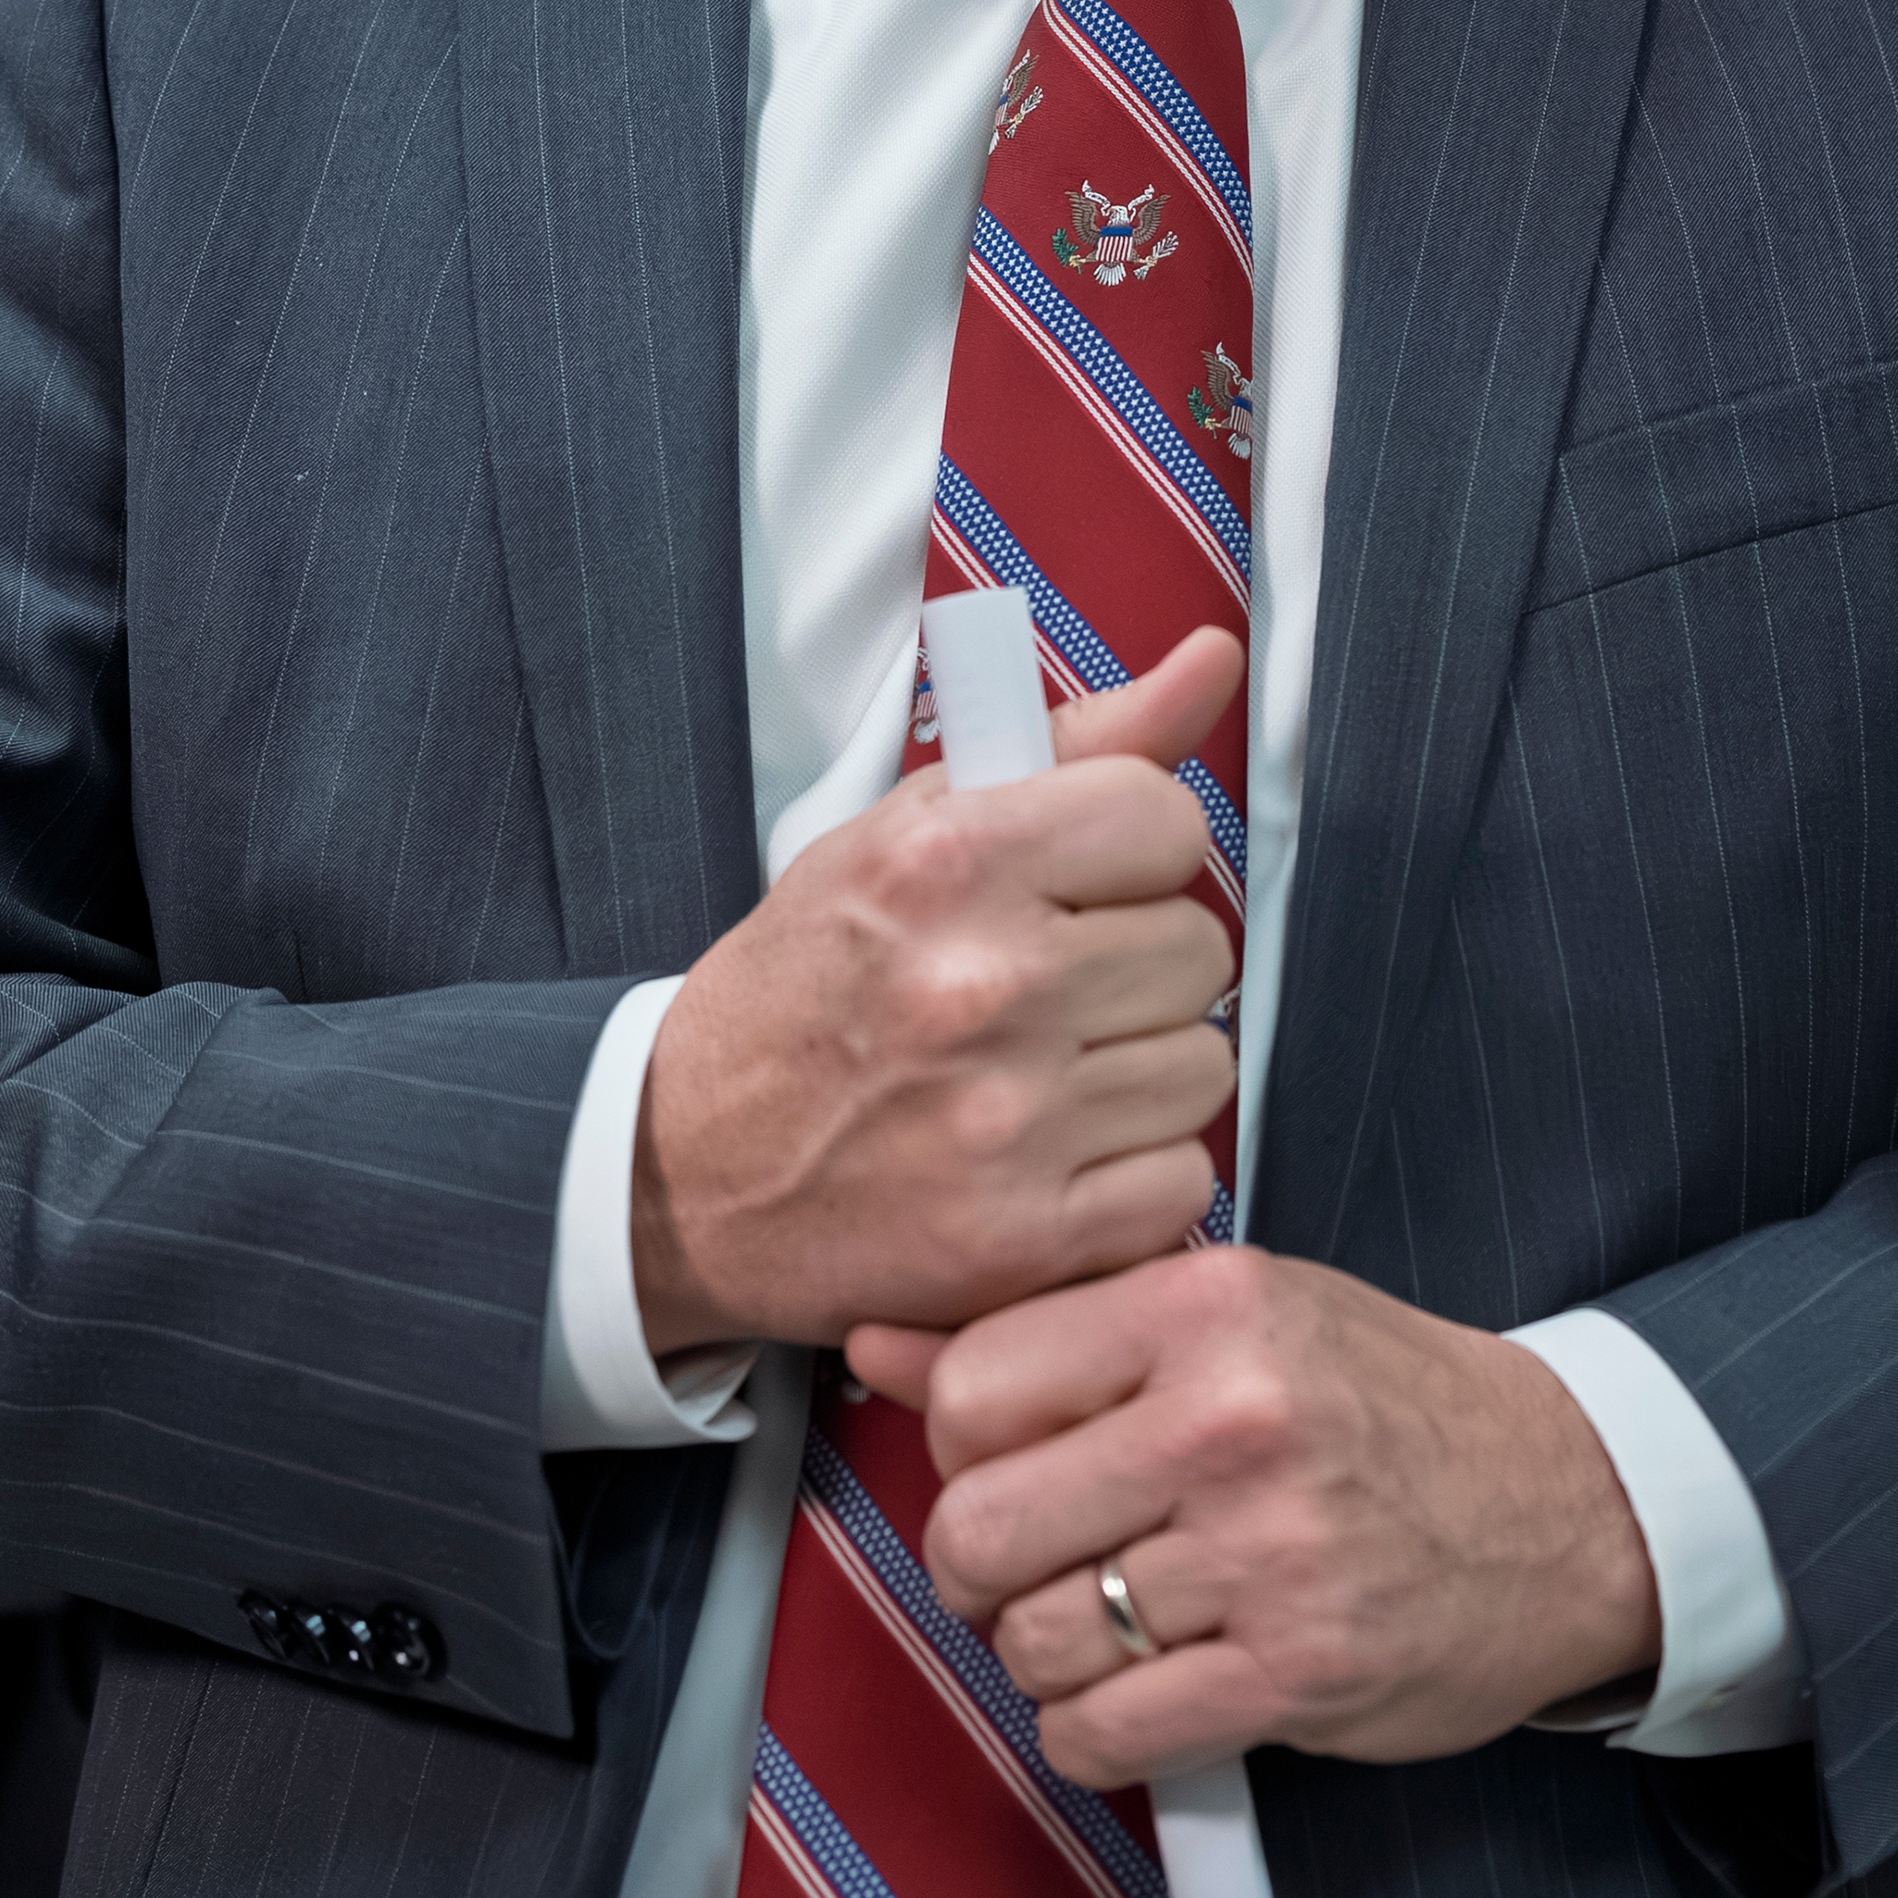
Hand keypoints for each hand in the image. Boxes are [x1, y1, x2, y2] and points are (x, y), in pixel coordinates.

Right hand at [630, 631, 1241, 1353]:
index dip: (1135, 853)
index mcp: (950, 864)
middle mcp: (984, 986)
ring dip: (1142, 1070)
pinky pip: (1182, 1181)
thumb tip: (1215, 658)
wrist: (682, 1167)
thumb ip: (1079, 744)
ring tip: (1046, 1074)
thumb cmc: (812, 984)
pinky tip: (1055, 1156)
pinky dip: (1135, 1177)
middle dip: (1139, 964)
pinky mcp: (1021, 1239)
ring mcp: (1006, 1123)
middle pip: (1200, 948)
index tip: (1079, 885)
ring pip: (1204, 1066)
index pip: (1168, 821)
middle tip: (1048, 990)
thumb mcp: (908, 832)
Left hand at [850, 1247, 1662, 1785]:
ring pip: (1034, 1641)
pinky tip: (1146, 1683)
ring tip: (1113, 1618)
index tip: (1012, 1460)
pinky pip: (1102, 1735)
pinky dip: (1094, 1730)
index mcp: (1210, 1305)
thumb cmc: (1388, 1403)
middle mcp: (1235, 1418)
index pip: (973, 1386)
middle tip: (1036, 1561)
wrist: (1569, 1501)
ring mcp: (1266, 1552)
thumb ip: (1056, 1329)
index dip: (966, 1444)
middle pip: (978, 1528)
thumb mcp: (1234, 1316)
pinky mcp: (1294, 1671)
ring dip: (1045, 1652)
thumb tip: (882, 1342)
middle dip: (980, 1567)